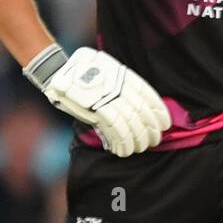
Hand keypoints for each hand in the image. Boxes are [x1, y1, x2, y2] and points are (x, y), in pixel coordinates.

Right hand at [25, 45, 169, 156]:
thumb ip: (124, 86)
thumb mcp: (109, 72)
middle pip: (142, 112)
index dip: (159, 112)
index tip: (165, 124)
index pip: (148, 96)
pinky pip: (115, 129)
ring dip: (138, 139)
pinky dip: (122, 142)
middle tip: (156, 140)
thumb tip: (141, 110)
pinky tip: (125, 150)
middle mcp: (118, 86)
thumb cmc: (84, 74)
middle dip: (151, 129)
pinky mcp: (95, 110)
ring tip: (142, 147)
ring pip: (131, 123)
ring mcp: (107, 98)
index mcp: (124, 76)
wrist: (57, 72)